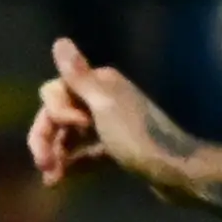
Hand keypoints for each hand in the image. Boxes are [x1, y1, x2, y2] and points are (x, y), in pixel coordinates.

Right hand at [29, 36, 195, 189]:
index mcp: (101, 83)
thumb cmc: (139, 137)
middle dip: (47, 138)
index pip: (56, 92)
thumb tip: (60, 41)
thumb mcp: (105, 104)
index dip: (55, 113)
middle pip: (59, 115)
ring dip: (56, 154)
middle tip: (43, 164)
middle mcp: (104, 99)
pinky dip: (72, 164)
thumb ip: (79, 76)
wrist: (178, 173)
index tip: (78, 128)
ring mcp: (110, 126)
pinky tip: (60, 180)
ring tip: (50, 179)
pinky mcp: (117, 150)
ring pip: (70, 136)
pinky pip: (85, 153)